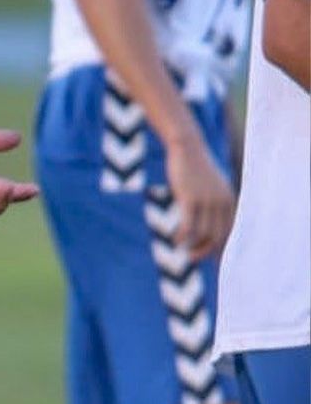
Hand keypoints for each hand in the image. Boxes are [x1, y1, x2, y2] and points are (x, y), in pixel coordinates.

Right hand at [165, 141, 233, 258]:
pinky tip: (175, 239)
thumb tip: (206, 218)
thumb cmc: (194, 165)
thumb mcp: (209, 183)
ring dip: (193, 246)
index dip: (221, 246)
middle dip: (207, 250)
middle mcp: (221, 202)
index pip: (229, 230)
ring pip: (203, 233)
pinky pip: (188, 224)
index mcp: (229, 200)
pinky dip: (182, 235)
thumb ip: (212, 200)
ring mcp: (207, 200)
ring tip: (183, 251)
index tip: (214, 258)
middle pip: (218, 235)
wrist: (187, 146)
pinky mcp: (190, 198)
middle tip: (193, 257)